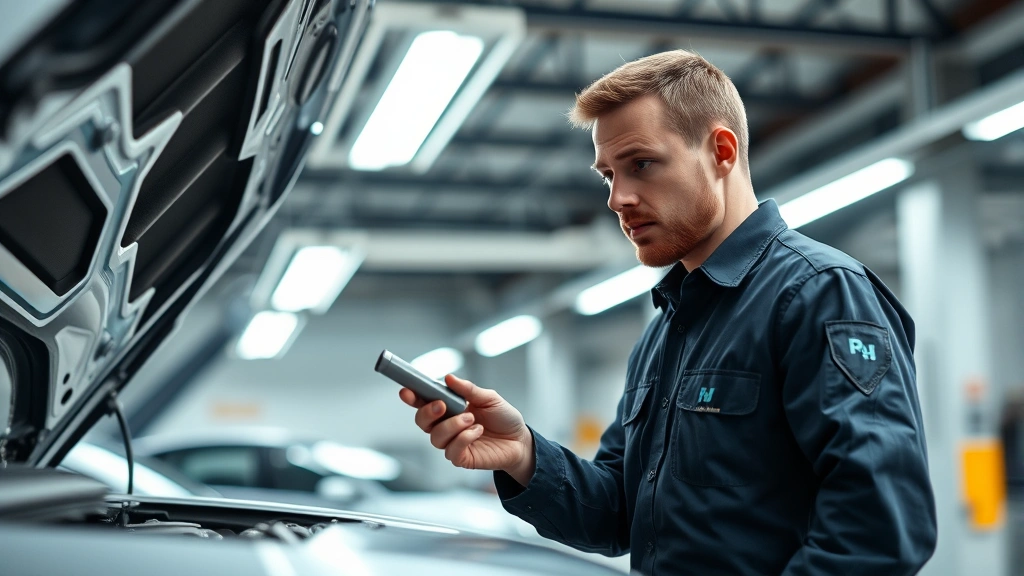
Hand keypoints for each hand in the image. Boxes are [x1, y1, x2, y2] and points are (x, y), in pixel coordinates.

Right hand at [400, 374, 534, 485]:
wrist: (520, 439)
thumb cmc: (503, 417)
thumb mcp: (489, 397)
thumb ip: (468, 389)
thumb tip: (448, 378)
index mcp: (449, 408)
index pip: (424, 402)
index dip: (412, 397)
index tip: (406, 391)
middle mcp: (446, 426)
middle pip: (421, 422)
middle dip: (427, 412)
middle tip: (442, 405)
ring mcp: (453, 443)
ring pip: (435, 437)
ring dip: (452, 426)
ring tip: (471, 419)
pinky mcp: (462, 458)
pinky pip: (451, 451)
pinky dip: (464, 438)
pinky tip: (478, 431)